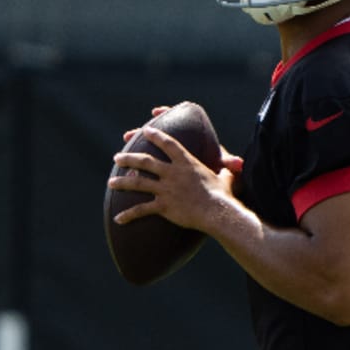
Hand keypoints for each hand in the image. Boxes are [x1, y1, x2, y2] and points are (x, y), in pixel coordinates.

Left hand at [109, 125, 235, 233]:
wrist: (218, 212)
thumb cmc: (224, 196)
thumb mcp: (226, 178)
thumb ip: (227, 170)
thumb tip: (238, 165)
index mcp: (186, 163)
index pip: (168, 144)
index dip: (155, 136)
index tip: (145, 131)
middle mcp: (172, 173)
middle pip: (145, 161)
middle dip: (129, 157)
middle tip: (117, 157)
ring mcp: (166, 189)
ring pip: (138, 182)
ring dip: (122, 181)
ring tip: (111, 182)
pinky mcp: (164, 206)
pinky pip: (142, 209)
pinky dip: (129, 214)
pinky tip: (118, 219)